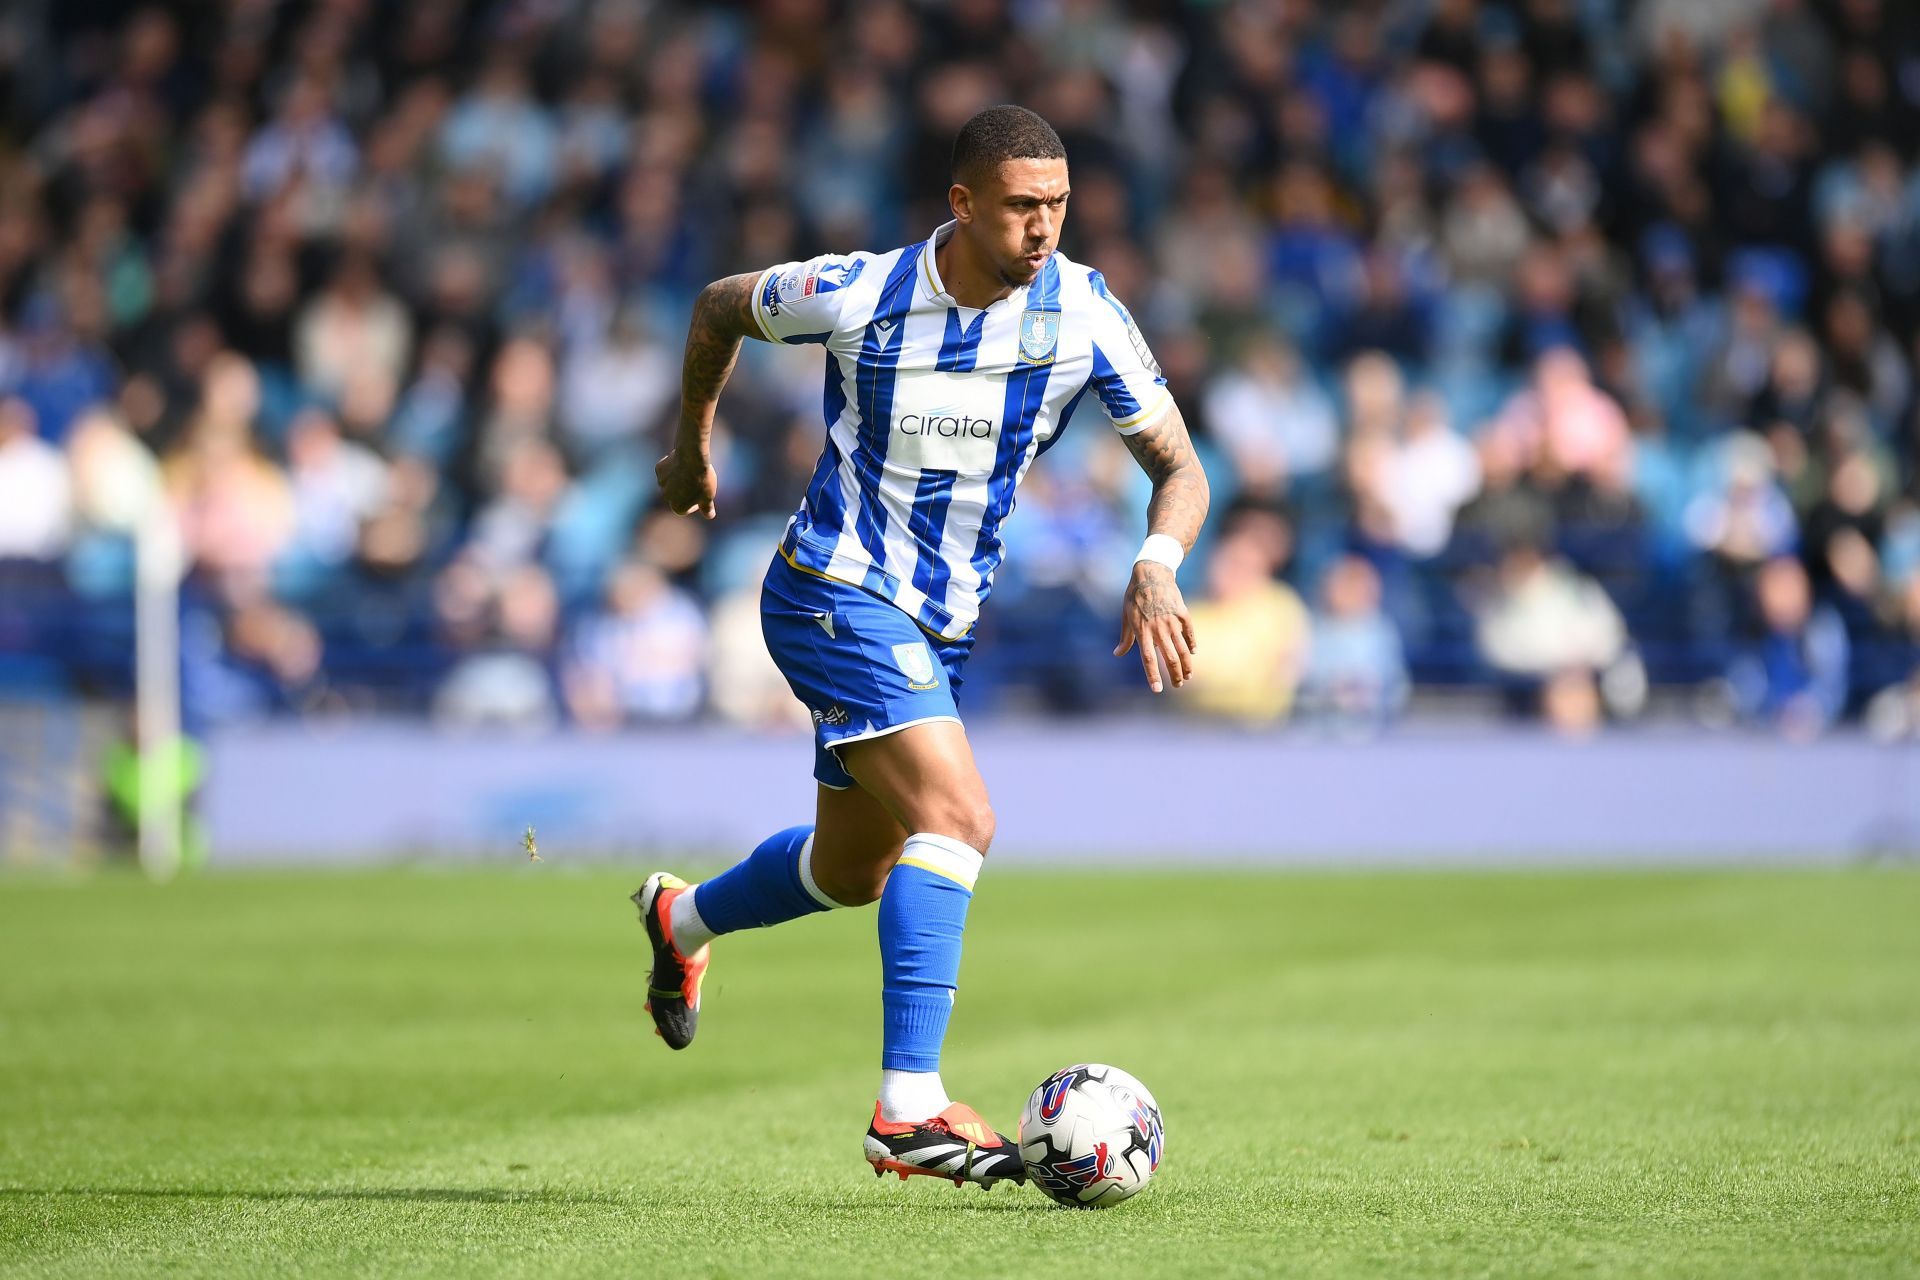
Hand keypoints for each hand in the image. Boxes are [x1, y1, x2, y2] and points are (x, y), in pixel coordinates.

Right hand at [654, 449, 716, 518]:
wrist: (692, 458)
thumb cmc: (702, 479)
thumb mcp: (708, 496)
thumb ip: (707, 508)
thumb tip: (709, 516)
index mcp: (678, 507)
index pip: (687, 508)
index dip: (696, 501)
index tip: (703, 493)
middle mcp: (667, 498)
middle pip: (677, 495)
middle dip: (685, 490)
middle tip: (697, 480)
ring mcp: (661, 483)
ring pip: (671, 482)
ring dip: (679, 478)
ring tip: (691, 470)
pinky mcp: (659, 470)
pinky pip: (666, 470)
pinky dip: (673, 467)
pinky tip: (682, 462)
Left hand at [1115, 561, 1195, 693]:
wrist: (1151, 573)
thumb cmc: (1134, 596)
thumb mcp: (1126, 616)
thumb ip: (1125, 638)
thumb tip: (1117, 654)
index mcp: (1142, 631)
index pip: (1148, 660)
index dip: (1153, 676)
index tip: (1158, 689)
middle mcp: (1158, 629)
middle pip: (1169, 658)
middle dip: (1175, 675)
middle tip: (1178, 685)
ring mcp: (1172, 621)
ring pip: (1182, 649)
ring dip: (1186, 665)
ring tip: (1188, 676)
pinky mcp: (1182, 613)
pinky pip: (1189, 633)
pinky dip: (1192, 644)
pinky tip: (1192, 653)